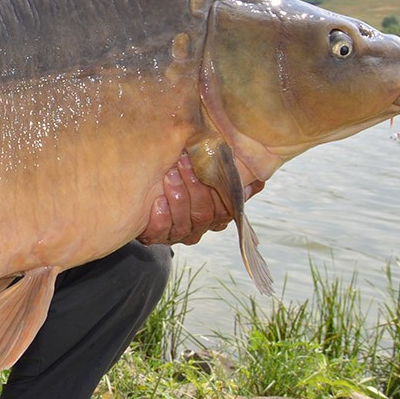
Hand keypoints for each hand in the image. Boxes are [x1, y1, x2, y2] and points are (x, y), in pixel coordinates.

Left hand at [138, 152, 264, 245]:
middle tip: (182, 161)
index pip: (225, 207)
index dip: (218, 188)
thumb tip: (259, 179)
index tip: (206, 162)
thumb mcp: (203, 175)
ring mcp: (178, 234)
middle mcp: (199, 227)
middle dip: (194, 185)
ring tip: (168, 175)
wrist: (140, 196)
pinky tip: (157, 203)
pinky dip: (161, 218)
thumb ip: (228, 175)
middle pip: (204, 213)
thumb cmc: (179, 180)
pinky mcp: (156, 237)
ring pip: (185, 222)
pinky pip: (161, 232)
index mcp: (215, 214)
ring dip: (177, 196)